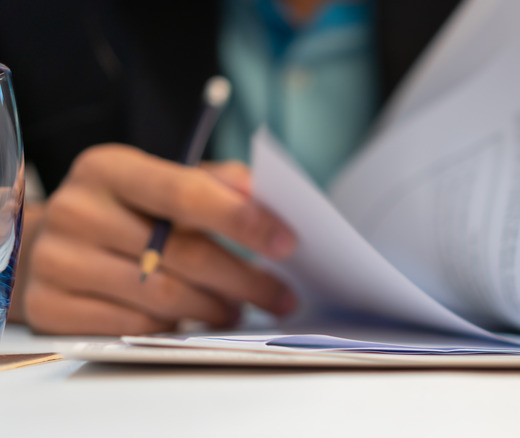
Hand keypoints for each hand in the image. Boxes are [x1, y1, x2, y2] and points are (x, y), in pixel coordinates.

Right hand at [19, 144, 297, 334]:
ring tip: (237, 310)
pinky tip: (191, 322)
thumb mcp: (159, 181)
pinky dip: (173, 328)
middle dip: (245, 280)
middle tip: (280, 296)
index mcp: (109, 168)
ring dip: (214, 308)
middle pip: (182, 253)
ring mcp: (57, 260)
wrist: (48, 241)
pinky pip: (134, 327)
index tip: (287, 243)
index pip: (187, 193)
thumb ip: (212, 182)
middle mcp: (77, 210)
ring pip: (163, 297)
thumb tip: (260, 191)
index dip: (243, 220)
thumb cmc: (124, 211)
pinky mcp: (51, 305)